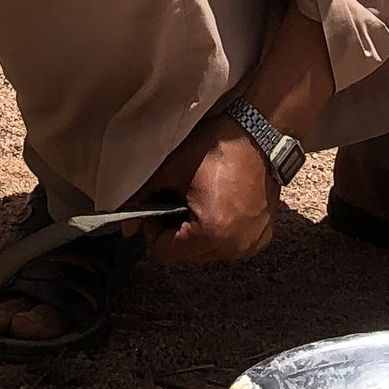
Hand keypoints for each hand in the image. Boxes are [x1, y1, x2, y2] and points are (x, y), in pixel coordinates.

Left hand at [145, 113, 274, 272]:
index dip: (154, 229)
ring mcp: (252, 245)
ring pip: (206, 253)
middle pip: (186, 256)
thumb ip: (143, 198)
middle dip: (176, 231)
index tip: (161, 203)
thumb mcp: (171, 169)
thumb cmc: (217, 146)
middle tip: (181, 198)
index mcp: (213, 234)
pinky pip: (228, 246)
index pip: (164, 253)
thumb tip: (127, 228)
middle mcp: (236, 247)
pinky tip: (221, 205)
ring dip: (198, 233)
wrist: (260, 131)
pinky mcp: (262, 238)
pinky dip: (219, 231)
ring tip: (203, 199)